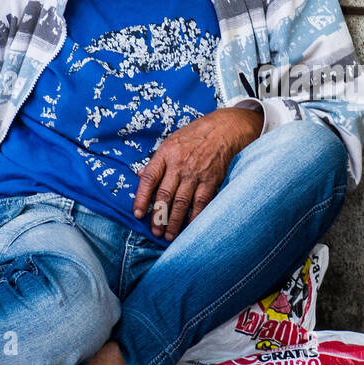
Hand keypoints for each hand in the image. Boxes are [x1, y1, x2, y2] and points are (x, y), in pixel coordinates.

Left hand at [133, 106, 263, 240]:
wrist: (225, 128)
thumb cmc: (196, 135)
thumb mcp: (172, 141)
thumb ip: (157, 161)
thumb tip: (140, 175)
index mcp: (166, 153)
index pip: (149, 178)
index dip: (141, 198)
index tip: (138, 214)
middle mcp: (179, 164)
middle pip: (164, 195)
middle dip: (158, 216)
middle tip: (155, 232)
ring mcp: (196, 173)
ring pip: (181, 203)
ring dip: (174, 222)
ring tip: (169, 236)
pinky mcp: (211, 180)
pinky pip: (201, 203)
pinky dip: (195, 217)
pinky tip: (190, 227)